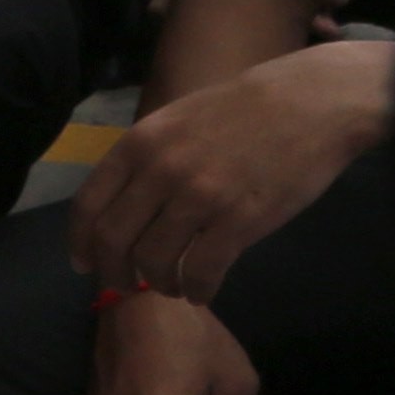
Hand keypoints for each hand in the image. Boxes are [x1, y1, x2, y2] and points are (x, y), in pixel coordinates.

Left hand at [74, 36, 394, 299]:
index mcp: (139, 144)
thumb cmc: (244, 109)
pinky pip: (202, 271)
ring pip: (154, 260)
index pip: (89, 205)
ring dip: (157, 283)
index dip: (81, 242)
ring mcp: (200, 197)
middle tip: (123, 285)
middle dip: (112, 272)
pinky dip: (196, 290)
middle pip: (114, 240)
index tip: (84, 263)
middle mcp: (160, 172)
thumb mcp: (177, 119)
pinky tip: (200, 292)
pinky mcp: (240, 219)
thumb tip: (121, 203)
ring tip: (169, 286)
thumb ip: (146, 158)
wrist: (313, 101)